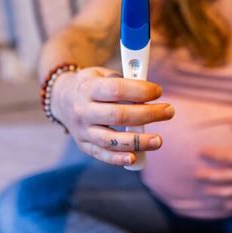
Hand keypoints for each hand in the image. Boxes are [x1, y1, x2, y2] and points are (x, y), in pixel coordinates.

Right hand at [50, 66, 174, 165]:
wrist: (62, 98)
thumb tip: (150, 90)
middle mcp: (83, 111)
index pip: (116, 90)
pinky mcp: (84, 145)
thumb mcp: (101, 74)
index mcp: (88, 88)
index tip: (158, 91)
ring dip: (138, 141)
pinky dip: (118, 158)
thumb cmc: (92, 85)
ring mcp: (82, 131)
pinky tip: (136, 158)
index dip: (139, 91)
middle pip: (118, 116)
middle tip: (169, 111)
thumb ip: (123, 80)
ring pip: (111, 140)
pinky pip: (102, 154)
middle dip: (148, 114)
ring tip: (159, 140)